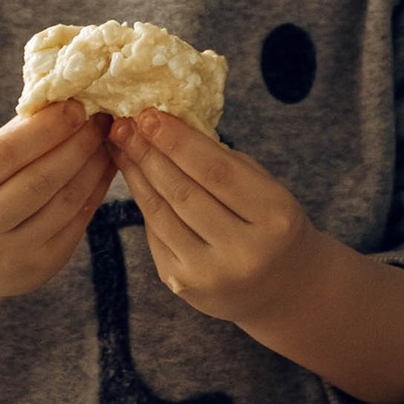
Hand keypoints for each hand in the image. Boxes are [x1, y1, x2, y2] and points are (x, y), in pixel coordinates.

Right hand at [0, 105, 113, 311]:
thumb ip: (7, 141)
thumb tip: (57, 103)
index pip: (3, 155)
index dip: (44, 129)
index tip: (75, 105)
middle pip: (40, 179)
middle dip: (77, 144)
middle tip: (100, 118)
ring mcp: (9, 256)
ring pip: (64, 201)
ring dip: (92, 166)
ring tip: (106, 140)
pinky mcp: (39, 268)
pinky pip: (76, 222)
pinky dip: (94, 191)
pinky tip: (103, 168)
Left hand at [112, 109, 315, 323]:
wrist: (282, 289)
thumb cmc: (272, 225)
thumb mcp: (266, 189)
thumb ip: (223, 161)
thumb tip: (167, 125)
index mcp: (275, 217)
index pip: (217, 172)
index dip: (178, 142)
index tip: (150, 115)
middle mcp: (244, 252)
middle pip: (184, 192)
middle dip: (149, 153)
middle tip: (124, 124)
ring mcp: (210, 274)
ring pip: (162, 214)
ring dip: (137, 174)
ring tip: (120, 145)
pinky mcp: (183, 286)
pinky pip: (156, 234)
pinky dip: (144, 201)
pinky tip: (135, 176)